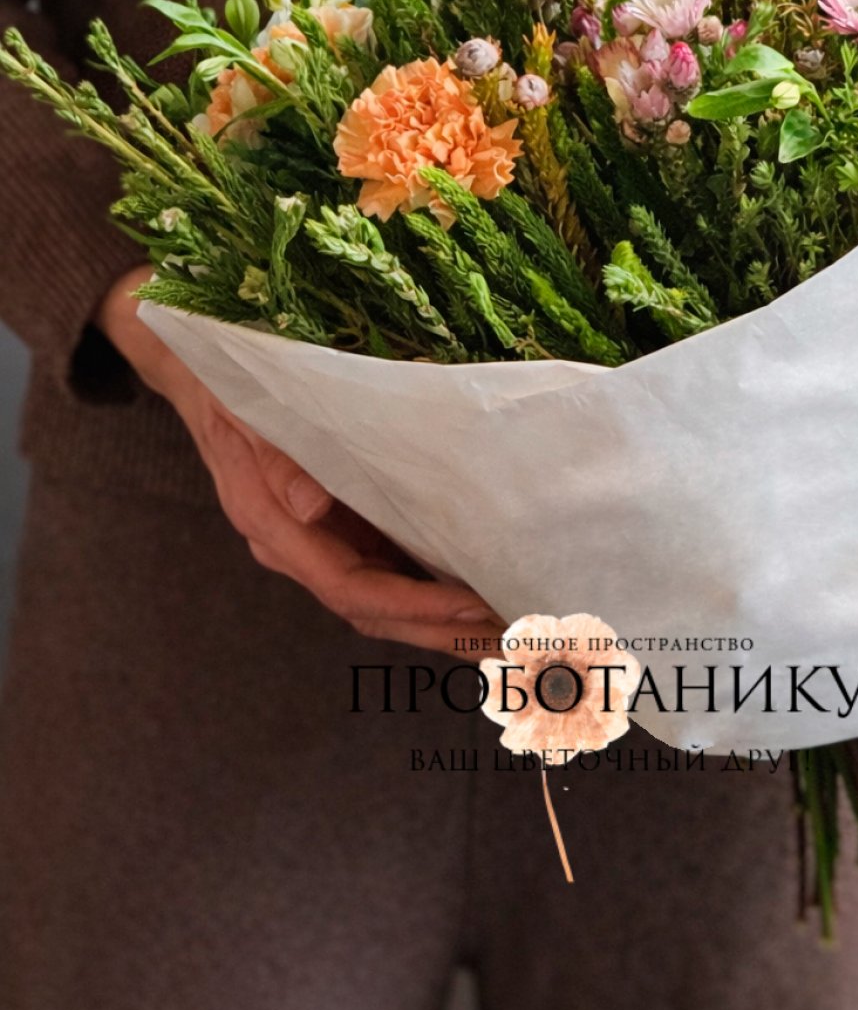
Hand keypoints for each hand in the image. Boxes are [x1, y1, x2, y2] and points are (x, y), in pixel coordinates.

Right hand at [96, 265, 505, 653]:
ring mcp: (315, 537)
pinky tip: (474, 587)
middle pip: (374, 610)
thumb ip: (274, 458)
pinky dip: (428, 584)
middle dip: (439, 630)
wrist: (196, 368)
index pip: (351, 588)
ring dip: (441, 617)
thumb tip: (310, 505)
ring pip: (384, 596)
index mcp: (273, 526)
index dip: (412, 605)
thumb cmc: (225, 384)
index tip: (470, 607)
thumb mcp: (243, 408)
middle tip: (510, 641)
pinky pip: (385, 565)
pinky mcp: (334, 521)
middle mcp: (297, 544)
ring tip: (506, 628)